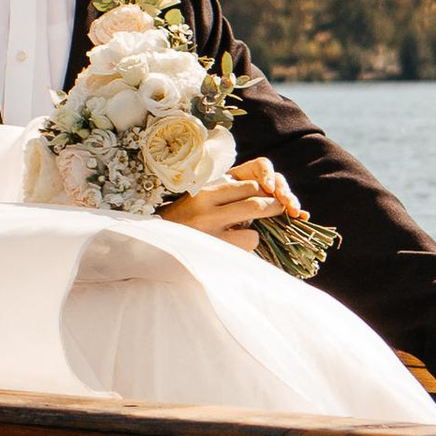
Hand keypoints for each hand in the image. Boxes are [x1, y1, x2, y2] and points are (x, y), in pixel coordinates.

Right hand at [161, 156, 298, 255]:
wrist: (154, 247)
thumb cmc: (179, 223)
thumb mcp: (197, 201)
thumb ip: (221, 196)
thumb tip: (257, 193)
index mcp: (204, 192)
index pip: (246, 185)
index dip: (263, 190)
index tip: (270, 194)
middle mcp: (207, 208)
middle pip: (255, 201)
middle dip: (273, 205)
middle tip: (280, 208)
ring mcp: (211, 231)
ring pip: (253, 226)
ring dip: (257, 230)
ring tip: (249, 233)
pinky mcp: (214, 250)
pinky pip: (245, 244)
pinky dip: (245, 246)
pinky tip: (234, 248)